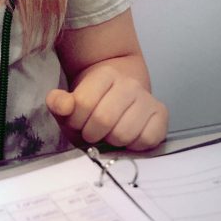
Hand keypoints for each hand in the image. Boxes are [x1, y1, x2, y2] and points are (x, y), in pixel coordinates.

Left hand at [46, 65, 167, 150]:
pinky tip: (127, 139)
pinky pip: (146, 140)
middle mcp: (129, 83)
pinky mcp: (161, 115)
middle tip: (92, 132)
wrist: (119, 100)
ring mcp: (147, 98)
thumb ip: (59, 103)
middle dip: (92, 134)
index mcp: (105, 74)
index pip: (83, 104)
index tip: (77, 123)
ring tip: (109, 134)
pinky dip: (133, 146)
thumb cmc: (92, 107)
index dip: (75, 121)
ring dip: (112, 142)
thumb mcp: (69, 104)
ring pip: (124, 133)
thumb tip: (64, 105)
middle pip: (103, 120)